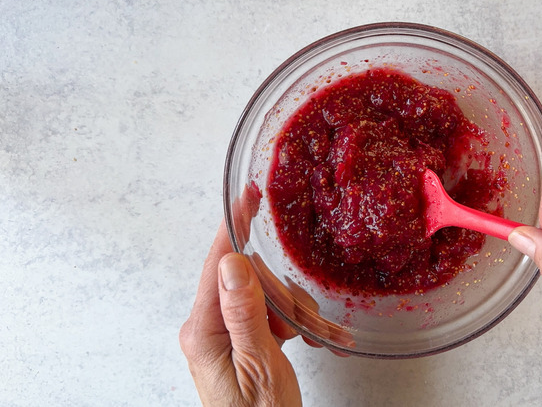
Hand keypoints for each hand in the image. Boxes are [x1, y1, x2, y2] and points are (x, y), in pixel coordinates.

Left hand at [179, 222, 301, 406]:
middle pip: (250, 281)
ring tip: (315, 340)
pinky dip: (293, 325)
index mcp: (205, 330)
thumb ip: (245, 313)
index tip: (248, 198)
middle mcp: (208, 328)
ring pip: (265, 297)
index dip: (235, 227)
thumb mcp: (260, 365)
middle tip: (308, 324)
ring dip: (295, 315)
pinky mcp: (239, 342)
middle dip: (285, 297)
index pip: (219, 265)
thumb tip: (233, 263)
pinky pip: (268, 316)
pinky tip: (310, 340)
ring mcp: (224, 335)